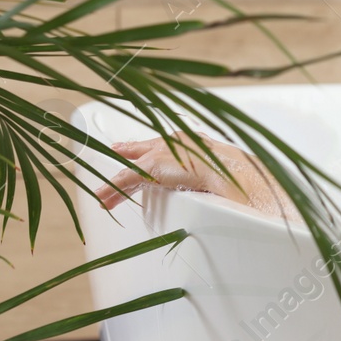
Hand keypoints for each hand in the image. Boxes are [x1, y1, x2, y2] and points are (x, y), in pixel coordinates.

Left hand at [96, 132, 295, 218]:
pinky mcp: (152, 166)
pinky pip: (125, 179)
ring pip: (132, 166)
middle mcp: (175, 142)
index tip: (144, 147)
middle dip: (129, 151)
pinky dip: (112, 189)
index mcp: (193, 142)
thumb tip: (232, 192)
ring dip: (116, 181)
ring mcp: (162, 153)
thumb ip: (221, 178)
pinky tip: (103, 199)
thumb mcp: (227, 175)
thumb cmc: (237, 174)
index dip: (155, 146)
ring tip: (103, 193)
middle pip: (147, 148)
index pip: (168, 143)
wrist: (233, 172)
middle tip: (117, 150)